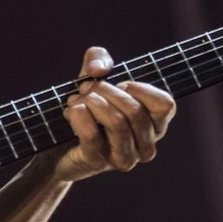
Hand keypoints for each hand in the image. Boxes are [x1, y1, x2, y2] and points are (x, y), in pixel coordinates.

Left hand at [51, 46, 176, 182]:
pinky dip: (79, 115)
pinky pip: (91, 135)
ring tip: (76, 99)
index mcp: (154, 127)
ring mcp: (124, 159)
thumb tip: (99, 69)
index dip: (139, 88)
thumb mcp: (93, 76)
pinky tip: (71, 110)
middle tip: (86, 88)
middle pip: (135, 110)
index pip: (165, 105)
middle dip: (106, 90)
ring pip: (116, 122)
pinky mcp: (98, 163)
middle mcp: (145, 147)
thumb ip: (99, 58)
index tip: (119, 85)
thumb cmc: (86, 108)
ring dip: (92, 102)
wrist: (57, 143)